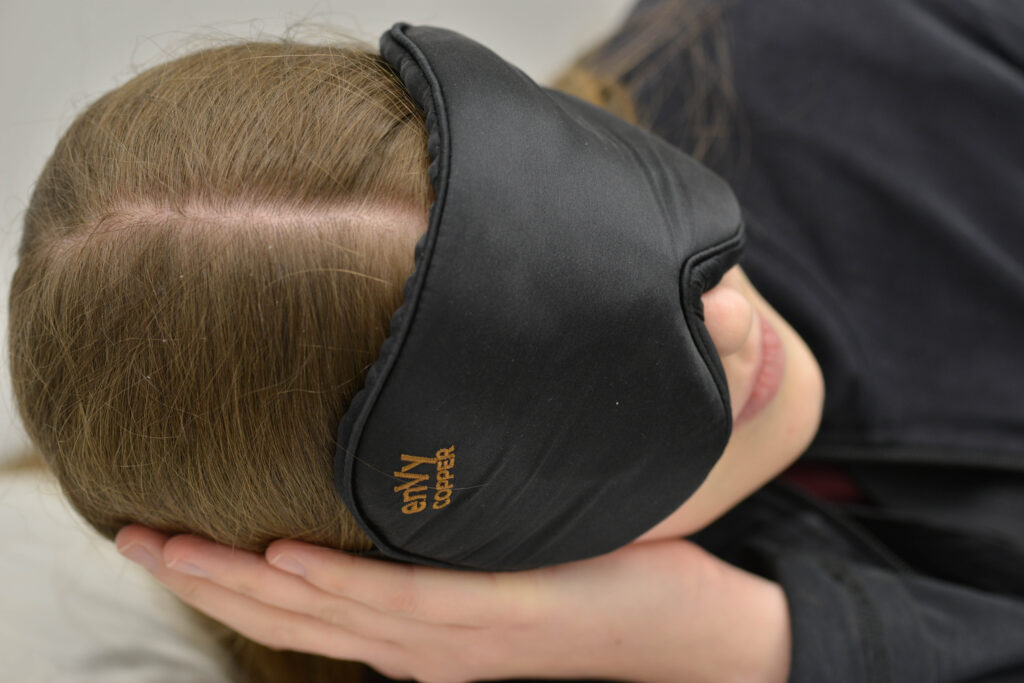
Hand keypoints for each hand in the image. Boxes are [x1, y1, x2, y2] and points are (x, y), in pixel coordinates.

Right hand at [115, 526, 789, 682]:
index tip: (163, 539)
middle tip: (126, 532)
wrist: (684, 635)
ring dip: (237, 579)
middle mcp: (416, 647)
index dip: (221, 580)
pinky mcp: (498, 614)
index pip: (297, 609)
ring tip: (168, 541)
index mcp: (412, 636)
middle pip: (284, 613)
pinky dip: (337, 583)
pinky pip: (402, 600)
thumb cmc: (588, 588)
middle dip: (199, 579)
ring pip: (321, 609)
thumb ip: (447, 541)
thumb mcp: (500, 565)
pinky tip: (282, 555)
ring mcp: (451, 638)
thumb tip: (407, 480)